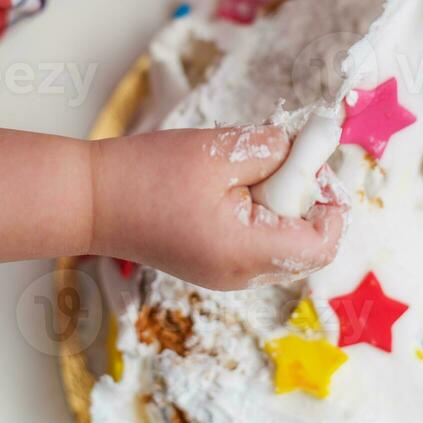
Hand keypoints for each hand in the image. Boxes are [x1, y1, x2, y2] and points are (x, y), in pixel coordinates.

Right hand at [89, 125, 346, 290]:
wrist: (91, 200)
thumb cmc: (149, 174)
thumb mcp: (221, 150)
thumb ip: (274, 150)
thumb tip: (308, 148)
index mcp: (247, 251)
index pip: (321, 245)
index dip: (332, 205)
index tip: (316, 166)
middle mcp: (241, 274)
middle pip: (306, 248)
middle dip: (307, 201)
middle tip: (286, 162)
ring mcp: (225, 274)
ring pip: (283, 245)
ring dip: (283, 207)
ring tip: (254, 172)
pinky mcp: (212, 264)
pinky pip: (256, 244)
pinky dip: (260, 215)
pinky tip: (236, 185)